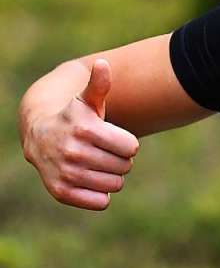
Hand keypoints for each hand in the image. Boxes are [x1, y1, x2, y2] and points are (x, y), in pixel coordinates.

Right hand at [25, 59, 139, 210]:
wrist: (39, 138)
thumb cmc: (73, 118)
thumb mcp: (86, 101)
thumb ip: (99, 85)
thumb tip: (103, 65)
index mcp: (85, 129)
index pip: (132, 147)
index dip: (126, 143)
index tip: (110, 137)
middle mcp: (73, 152)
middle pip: (125, 167)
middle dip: (119, 159)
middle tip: (101, 151)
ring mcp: (66, 173)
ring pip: (115, 185)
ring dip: (110, 176)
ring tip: (94, 164)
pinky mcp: (62, 193)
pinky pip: (101, 202)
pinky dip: (100, 194)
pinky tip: (88, 179)